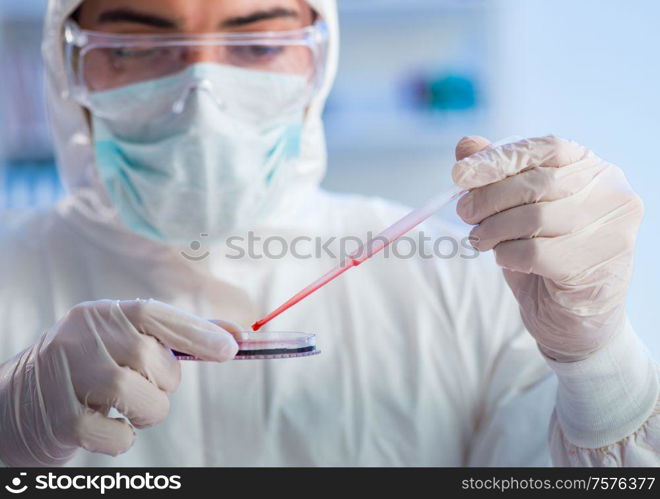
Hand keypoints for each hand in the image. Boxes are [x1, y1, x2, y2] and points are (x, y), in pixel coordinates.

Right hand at [0, 299, 238, 465]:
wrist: (12, 405)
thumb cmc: (86, 371)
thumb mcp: (122, 344)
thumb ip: (177, 338)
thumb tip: (235, 336)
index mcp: (101, 314)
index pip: (155, 314)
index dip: (197, 332)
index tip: (232, 349)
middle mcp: (81, 337)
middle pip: (154, 360)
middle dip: (163, 383)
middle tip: (143, 388)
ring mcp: (66, 376)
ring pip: (142, 397)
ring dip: (149, 412)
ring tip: (129, 410)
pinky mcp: (58, 419)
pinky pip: (117, 435)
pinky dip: (123, 439)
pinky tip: (106, 428)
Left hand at [453, 135, 642, 361]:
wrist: (571, 315)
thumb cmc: (544, 252)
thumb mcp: (516, 209)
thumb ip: (496, 175)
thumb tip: (466, 146)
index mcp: (592, 168)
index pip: (547, 148)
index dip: (500, 157)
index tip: (461, 173)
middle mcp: (610, 193)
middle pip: (537, 183)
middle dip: (488, 198)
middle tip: (464, 213)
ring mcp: (609, 230)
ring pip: (534, 218)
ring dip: (493, 229)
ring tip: (481, 238)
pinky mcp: (594, 266)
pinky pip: (534, 253)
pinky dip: (506, 254)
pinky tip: (504, 258)